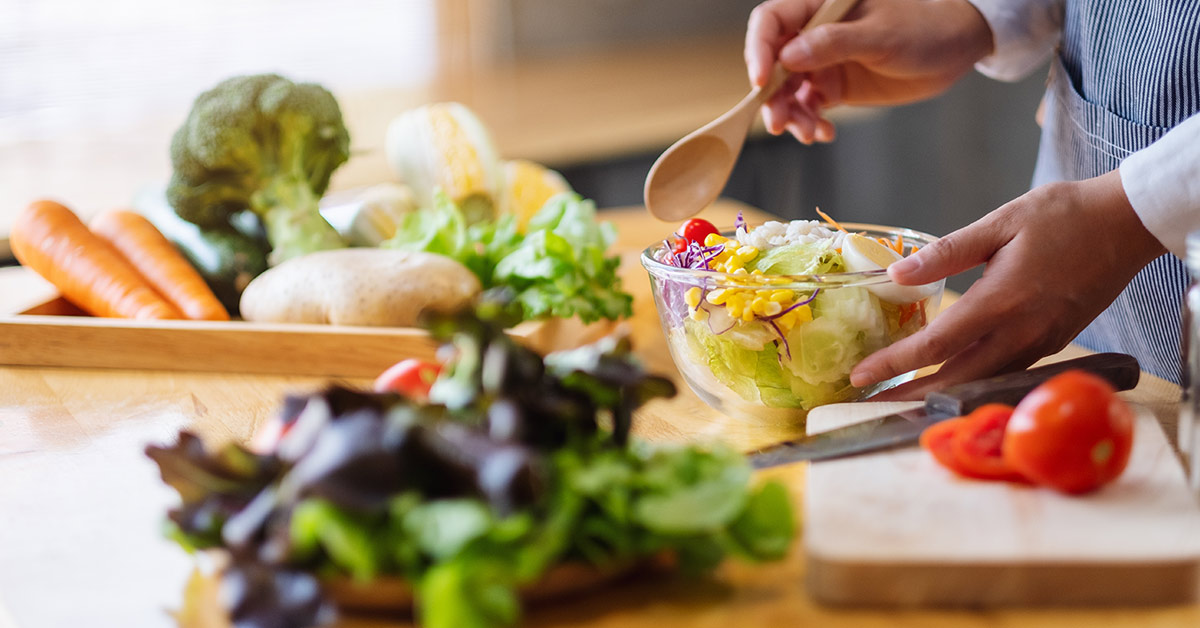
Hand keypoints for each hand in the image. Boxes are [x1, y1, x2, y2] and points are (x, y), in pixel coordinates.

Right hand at [744, 0, 993, 142]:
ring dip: (791, 115)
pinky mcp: (834, 87)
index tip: (760, 81)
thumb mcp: (880, 35)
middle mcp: (814, 34)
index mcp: (820, 7)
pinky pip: (809, 107)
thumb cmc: (923, 27)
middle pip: (772, 62)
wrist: (955, 48)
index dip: (758, 49)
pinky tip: (823, 133)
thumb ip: (833, 44)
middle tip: (780, 123)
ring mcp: (822, 61)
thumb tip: (787, 57)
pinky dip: (810, 123)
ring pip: (787, 90)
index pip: (771, 21)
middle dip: (772, 95)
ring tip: (808, 133)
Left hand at [852, 170, 1166, 399]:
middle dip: (909, 396)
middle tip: (869, 403)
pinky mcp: (1052, 343)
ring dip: (940, 394)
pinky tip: (950, 380)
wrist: (1128, 223)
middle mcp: (1021, 332)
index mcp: (1001, 301)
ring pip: (981, 381)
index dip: (892, 364)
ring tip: (901, 398)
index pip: (935, 345)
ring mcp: (1040, 343)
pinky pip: (1005, 372)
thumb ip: (947, 252)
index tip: (859, 376)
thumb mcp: (1000, 222)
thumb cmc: (1066, 215)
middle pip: (955, 378)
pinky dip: (972, 382)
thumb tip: (896, 274)